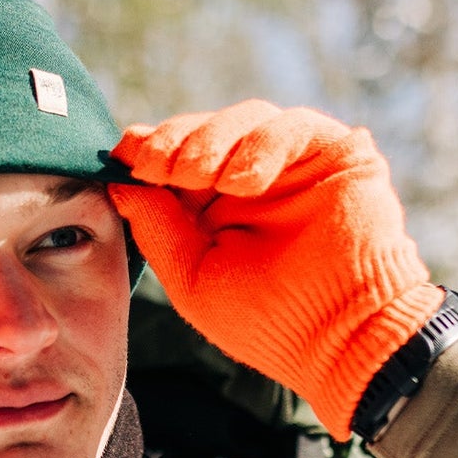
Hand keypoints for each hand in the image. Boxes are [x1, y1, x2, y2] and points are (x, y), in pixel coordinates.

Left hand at [109, 100, 443, 439]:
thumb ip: (156, 229)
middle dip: (171, 142)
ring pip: (245, 117)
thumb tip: (118, 183)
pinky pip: (292, 126)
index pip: (175, 158)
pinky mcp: (338, 153)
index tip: (121, 156)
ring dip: (209, 140)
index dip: (146, 151)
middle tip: (152, 164)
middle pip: (205, 129)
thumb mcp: (192, 276)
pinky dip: (261, 146)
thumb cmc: (267, 322)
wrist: (338, 340)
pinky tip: (240, 183)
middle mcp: (254, 179)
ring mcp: (296, 165)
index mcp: (216, 207)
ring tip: (193, 174)